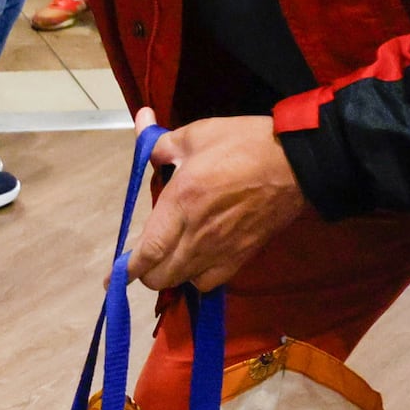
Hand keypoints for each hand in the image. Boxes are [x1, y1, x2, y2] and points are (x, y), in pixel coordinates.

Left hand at [125, 114, 304, 291]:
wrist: (297, 163)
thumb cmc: (244, 144)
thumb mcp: (197, 134)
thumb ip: (162, 143)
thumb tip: (143, 127)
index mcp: (181, 203)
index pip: (147, 251)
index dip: (126, 270)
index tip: (113, 279)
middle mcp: (197, 235)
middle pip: (160, 277)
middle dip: (146, 272)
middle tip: (146, 256)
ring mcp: (221, 250)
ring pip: (184, 282)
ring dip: (171, 275)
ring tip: (171, 257)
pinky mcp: (242, 256)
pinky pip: (210, 282)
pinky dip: (198, 278)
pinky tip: (198, 261)